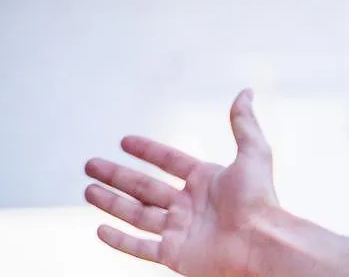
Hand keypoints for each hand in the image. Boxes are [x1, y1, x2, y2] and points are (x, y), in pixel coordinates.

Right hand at [84, 89, 279, 276]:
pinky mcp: (173, 255)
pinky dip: (119, 240)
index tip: (124, 142)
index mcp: (206, 181)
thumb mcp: (254, 153)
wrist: (260, 243)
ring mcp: (180, 231)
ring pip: (136, 215)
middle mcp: (190, 205)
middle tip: (90, 164)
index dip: (147, 151)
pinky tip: (99, 229)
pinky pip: (139, 247)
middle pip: (144, 188)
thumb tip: (246, 92)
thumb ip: (244, 124)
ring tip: (87, 191)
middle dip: (116, 176)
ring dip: (111, 203)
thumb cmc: (260, 200)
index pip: (169, 161)